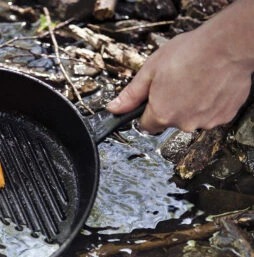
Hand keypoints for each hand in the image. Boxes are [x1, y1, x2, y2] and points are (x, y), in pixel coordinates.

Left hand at [107, 0, 253, 133]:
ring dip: (191, 105)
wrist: (228, 46)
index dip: (147, 111)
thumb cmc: (190, 53)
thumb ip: (131, 95)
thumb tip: (114, 108)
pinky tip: (210, 85)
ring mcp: (206, 122)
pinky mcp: (224, 116)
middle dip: (170, 106)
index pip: (145, 125)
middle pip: (169, 121)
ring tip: (195, 81)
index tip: (153, 99)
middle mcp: (183, 123)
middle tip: (177, 82)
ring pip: (191, 118)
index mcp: (162, 115)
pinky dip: (209, 103)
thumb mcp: (150, 70)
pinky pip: (210, 114)